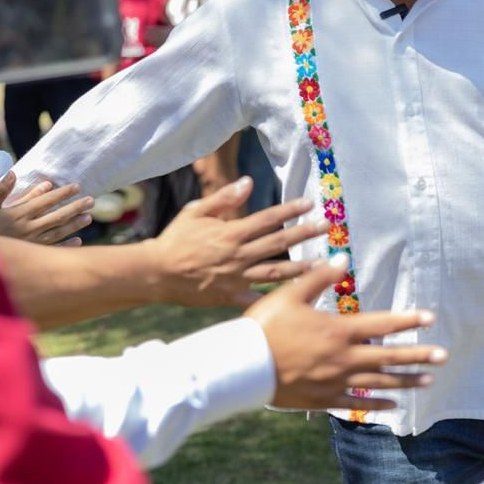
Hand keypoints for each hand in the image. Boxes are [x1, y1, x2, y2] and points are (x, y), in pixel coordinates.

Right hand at [0, 170, 94, 245]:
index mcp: (18, 214)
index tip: (76, 187)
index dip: (62, 193)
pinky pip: (51, 249)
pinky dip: (66, 245)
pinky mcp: (30, 254)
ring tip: (89, 217)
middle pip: (57, 216)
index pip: (45, 201)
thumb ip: (1, 190)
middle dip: (75, 207)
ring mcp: (31, 242)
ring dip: (74, 224)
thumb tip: (14, 173)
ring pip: (57, 232)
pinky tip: (79, 240)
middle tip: (92, 200)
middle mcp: (28, 228)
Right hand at [144, 177, 328, 307]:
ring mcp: (236, 277)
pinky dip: (275, 301)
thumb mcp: (196, 211)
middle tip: (327, 226)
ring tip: (322, 263)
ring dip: (300, 267)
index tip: (310, 203)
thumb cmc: (176, 239)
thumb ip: (224, 198)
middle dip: (304, 233)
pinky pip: (257, 300)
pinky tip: (296, 300)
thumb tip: (249, 182)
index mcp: (231, 232)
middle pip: (278, 242)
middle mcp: (238, 254)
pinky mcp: (230, 297)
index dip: (290, 210)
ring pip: (275, 272)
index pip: (267, 218)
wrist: (156, 273)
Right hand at [246, 254, 447, 410]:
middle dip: (418, 356)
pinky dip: (376, 405)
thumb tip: (340, 259)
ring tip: (427, 381)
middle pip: (388, 357)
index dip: (407, 320)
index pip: (382, 324)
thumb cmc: (264, 326)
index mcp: (338, 330)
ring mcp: (335, 382)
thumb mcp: (290, 295)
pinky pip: (356, 404)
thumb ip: (318, 278)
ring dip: (405, 382)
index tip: (430, 318)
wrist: (242, 366)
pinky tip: (393, 406)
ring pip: (378, 384)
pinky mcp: (323, 399)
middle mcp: (343, 358)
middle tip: (442, 356)